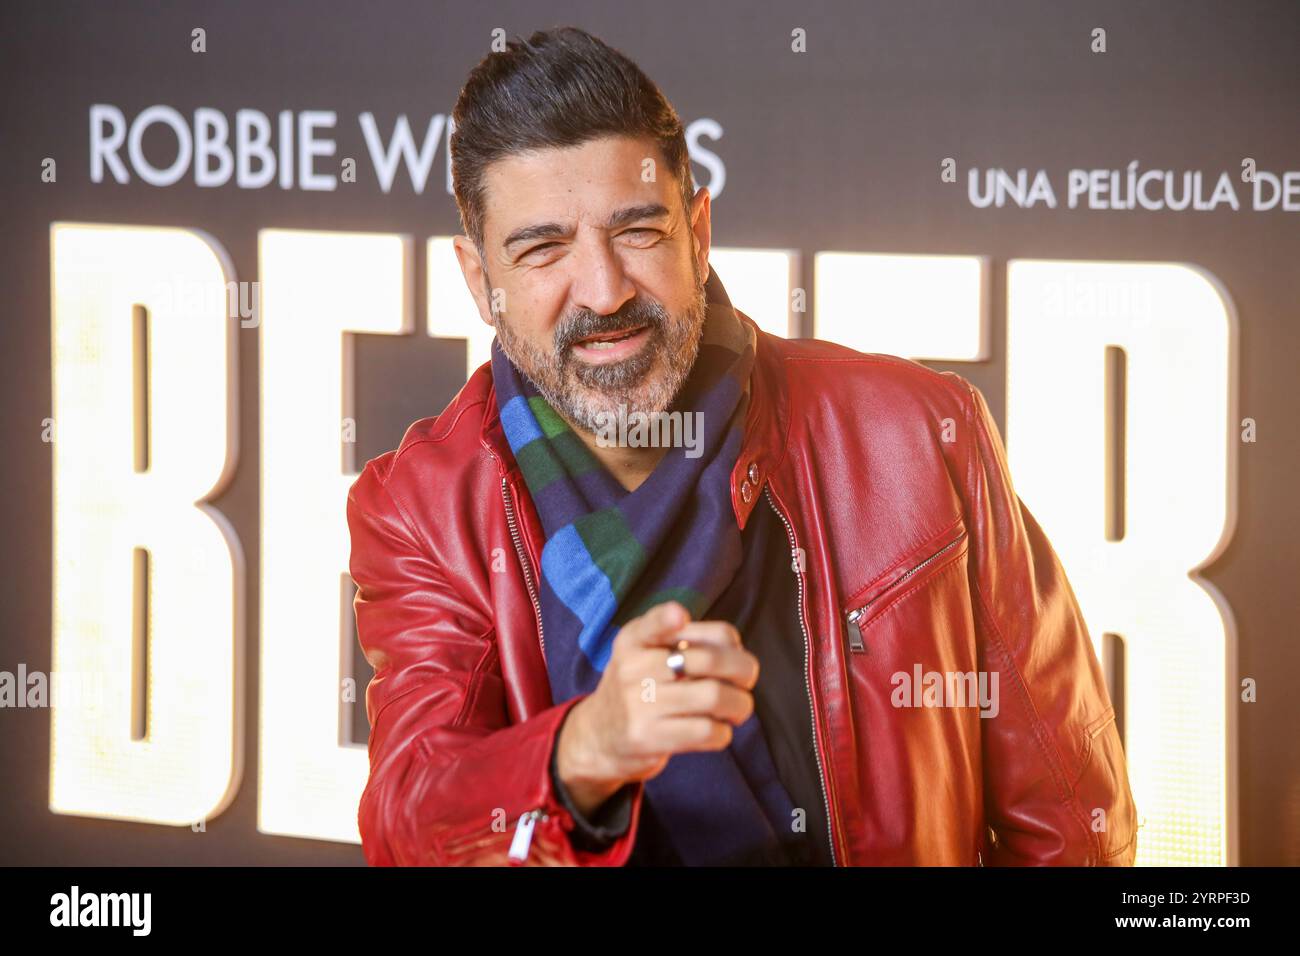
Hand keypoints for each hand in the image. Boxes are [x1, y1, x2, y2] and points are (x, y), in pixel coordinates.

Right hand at [554, 601, 758, 817]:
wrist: (599, 737)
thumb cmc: (640, 689)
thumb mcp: (645, 655)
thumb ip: (686, 640)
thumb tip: (736, 649)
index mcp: (633, 640)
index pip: (653, 623)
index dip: (667, 618)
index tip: (680, 616)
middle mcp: (632, 667)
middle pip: (709, 658)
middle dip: (744, 670)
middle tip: (746, 681)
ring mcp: (638, 704)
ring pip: (714, 696)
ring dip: (740, 705)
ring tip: (738, 709)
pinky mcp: (646, 737)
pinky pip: (705, 731)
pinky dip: (723, 732)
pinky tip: (717, 731)